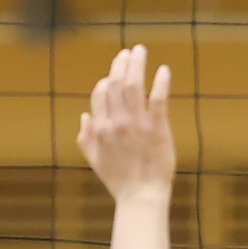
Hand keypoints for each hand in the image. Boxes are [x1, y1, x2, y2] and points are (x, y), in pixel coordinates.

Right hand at [77, 45, 175, 202]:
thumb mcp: (95, 161)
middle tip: (128, 52)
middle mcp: (116, 122)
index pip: (100, 94)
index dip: (107, 80)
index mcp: (100, 128)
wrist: (141, 197)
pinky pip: (157, 99)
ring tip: (140, 51)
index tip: (115, 73)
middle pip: (115, 84)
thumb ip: (86, 138)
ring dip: (136, 65)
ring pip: (133, 85)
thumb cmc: (120, 181)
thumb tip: (83, 116)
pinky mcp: (157, 129)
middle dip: (120, 64)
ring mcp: (136, 124)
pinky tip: (164, 70)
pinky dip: (160, 82)